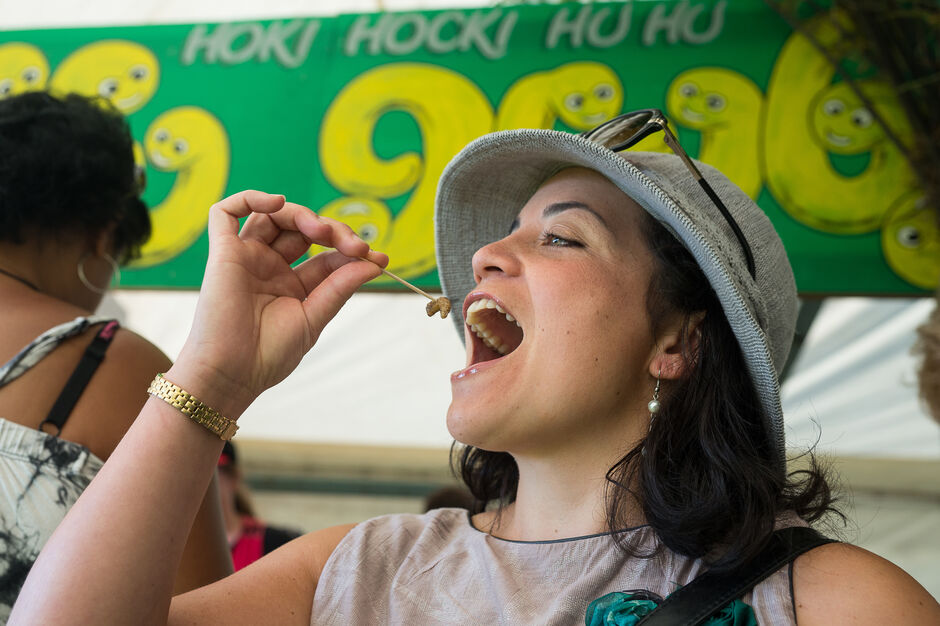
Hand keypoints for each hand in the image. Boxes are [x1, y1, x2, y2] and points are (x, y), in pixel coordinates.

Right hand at [169, 191, 387, 415]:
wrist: (232, 374)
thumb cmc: (269, 355)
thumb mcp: (314, 317)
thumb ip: (340, 287)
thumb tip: (373, 263)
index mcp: (292, 285)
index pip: (326, 255)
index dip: (352, 251)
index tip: (378, 258)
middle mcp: (269, 267)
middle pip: (302, 230)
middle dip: (332, 230)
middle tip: (354, 245)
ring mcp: (246, 258)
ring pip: (273, 216)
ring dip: (302, 215)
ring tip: (321, 231)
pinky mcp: (222, 253)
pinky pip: (226, 213)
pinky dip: (250, 198)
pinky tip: (277, 202)